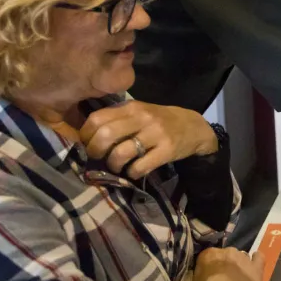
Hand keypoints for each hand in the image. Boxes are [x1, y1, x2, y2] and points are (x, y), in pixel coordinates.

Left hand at [80, 101, 218, 178]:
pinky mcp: (167, 150)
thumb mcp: (139, 113)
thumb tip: (86, 137)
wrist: (194, 127)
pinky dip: (132, 173)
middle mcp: (143, 118)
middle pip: (105, 135)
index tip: (87, 144)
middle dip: (95, 152)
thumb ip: (117, 119)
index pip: (97, 119)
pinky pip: (140, 167)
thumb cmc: (159, 121)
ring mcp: (156, 134)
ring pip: (121, 153)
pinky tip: (134, 171)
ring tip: (117, 166)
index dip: (85, 135)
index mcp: (131, 107)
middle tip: (98, 158)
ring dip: (113, 165)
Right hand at [190, 247, 265, 280]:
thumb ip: (202, 273)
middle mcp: (227, 251)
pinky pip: (259, 258)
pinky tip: (256, 259)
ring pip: (242, 257)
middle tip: (225, 277)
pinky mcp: (256, 268)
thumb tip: (205, 275)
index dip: (212, 264)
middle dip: (227, 264)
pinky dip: (257, 258)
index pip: (210, 255)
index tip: (211, 273)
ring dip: (240, 264)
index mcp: (209, 254)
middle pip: (228, 254)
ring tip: (238, 276)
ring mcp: (243, 258)